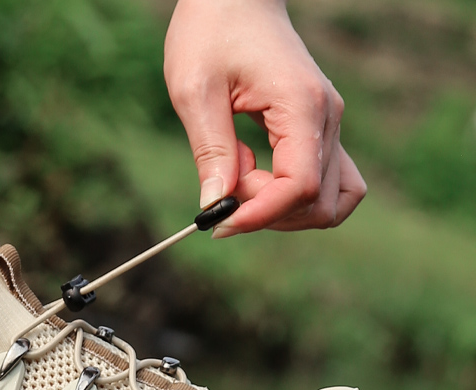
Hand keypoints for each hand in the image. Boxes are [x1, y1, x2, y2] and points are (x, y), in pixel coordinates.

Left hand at [164, 0, 365, 236]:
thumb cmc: (210, 33)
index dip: (259, 214)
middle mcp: (328, 119)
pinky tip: (255, 178)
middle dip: (267, 212)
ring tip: (240, 182)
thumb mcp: (195, 90)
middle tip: (224, 187)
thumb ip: (210, 151)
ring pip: (330, 200)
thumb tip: (215, 205)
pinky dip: (292, 197)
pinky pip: (325, 184)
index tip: (217, 219)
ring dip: (283, 211)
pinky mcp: (319, 131)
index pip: (299, 187)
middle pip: (318, 202)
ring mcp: (329, 126)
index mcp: (302, 106)